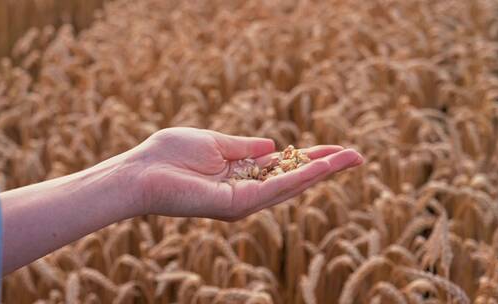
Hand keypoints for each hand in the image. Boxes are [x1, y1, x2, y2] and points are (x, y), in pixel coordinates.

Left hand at [128, 127, 363, 220]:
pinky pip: (275, 189)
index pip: (284, 166)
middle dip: (326, 167)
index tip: (336, 149)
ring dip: (322, 171)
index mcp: (241, 174)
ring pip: (291, 186)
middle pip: (294, 178)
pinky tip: (323, 166)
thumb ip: (244, 147)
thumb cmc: (170, 154)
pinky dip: (300, 177)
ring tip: (350, 158)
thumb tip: (271, 144)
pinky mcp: (237, 205)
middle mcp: (247, 191)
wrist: (140, 172)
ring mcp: (244, 200)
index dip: (310, 157)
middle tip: (357, 157)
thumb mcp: (215, 143)